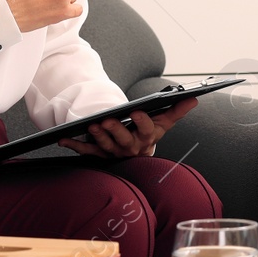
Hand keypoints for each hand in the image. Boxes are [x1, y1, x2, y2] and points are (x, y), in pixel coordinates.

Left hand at [58, 99, 197, 158]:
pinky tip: (64, 138)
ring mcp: (113, 152)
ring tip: (91, 125)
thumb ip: (177, 110)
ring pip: (104, 146)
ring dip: (97, 137)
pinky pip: (86, 151)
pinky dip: (74, 145)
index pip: (147, 130)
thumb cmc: (150, 134)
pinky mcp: (99, 154)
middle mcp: (130, 148)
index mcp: (147, 139)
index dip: (142, 122)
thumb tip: (193, 98)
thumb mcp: (164, 123)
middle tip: (107, 120)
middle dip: (115, 131)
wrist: (137, 157)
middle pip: (123, 140)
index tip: (136, 111)